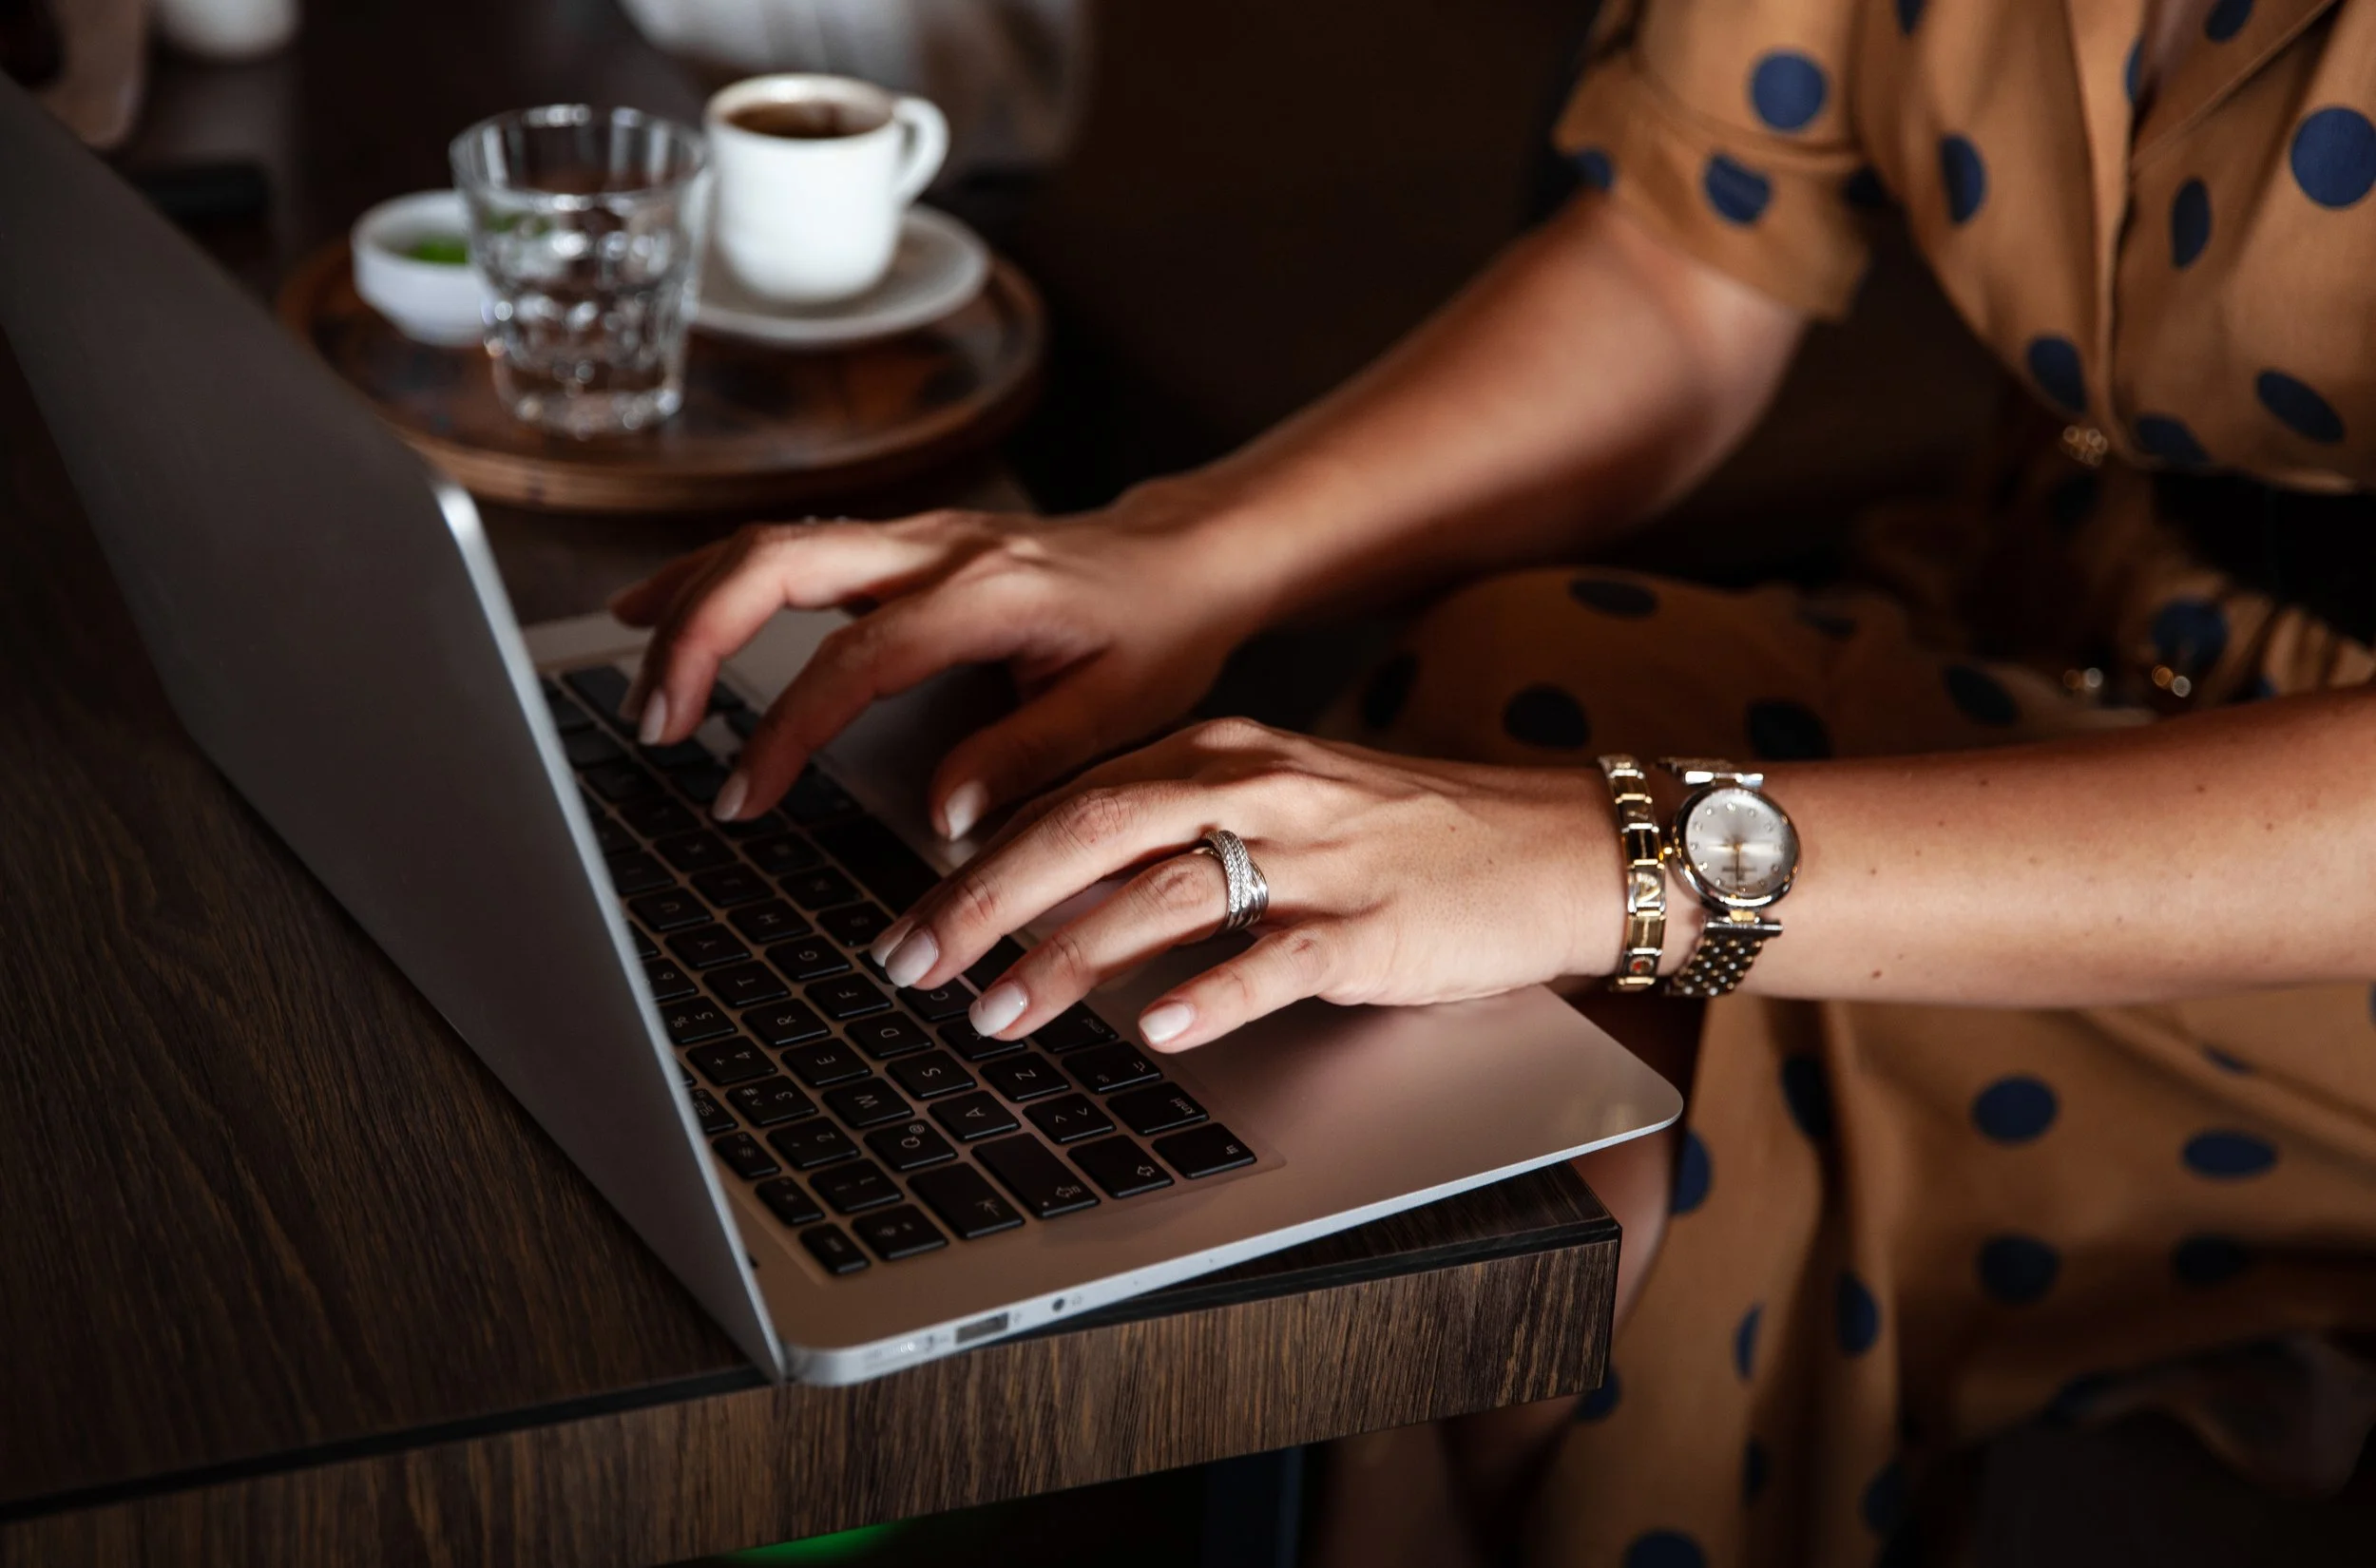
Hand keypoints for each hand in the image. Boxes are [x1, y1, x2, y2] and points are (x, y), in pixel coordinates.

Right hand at [609, 480, 1269, 834]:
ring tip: (640, 688)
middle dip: (698, 637)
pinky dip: (712, 576)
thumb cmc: (1155, 636)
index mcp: (987, 594)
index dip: (787, 727)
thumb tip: (942, 819)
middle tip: (654, 726)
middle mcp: (936, 549)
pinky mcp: (895, 543)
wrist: (1181, 561)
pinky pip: (786, 543)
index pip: (857, 658)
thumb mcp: (1120, 710)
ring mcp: (910, 536)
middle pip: (780, 560)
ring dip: (689, 604)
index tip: (742, 796)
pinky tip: (657, 609)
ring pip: (770, 540)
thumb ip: (1030, 759)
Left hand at [866, 719, 1622, 1051]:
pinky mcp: (1374, 926)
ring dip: (1067, 955)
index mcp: (1224, 753)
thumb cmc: (1407, 839)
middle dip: (986, 899)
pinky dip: (1212, 993)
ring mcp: (1317, 858)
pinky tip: (1159, 1030)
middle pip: (1093, 829)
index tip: (910, 917)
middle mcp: (1259, 789)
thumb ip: (1175, 833)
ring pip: (1166, 892)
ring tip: (997, 1013)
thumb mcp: (1280, 806)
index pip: (1074, 792)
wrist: (1555, 846)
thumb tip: (1052, 894)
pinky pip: (1279, 958)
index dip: (978, 857)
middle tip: (913, 963)